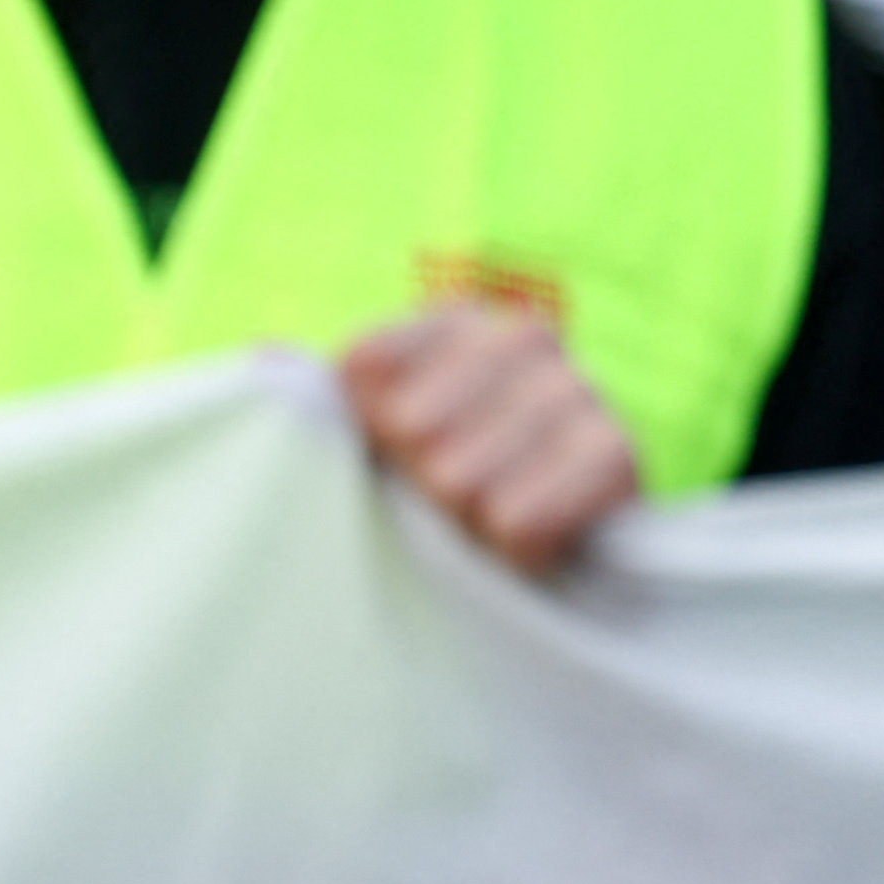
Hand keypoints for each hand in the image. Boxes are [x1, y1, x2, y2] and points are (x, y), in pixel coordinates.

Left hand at [338, 298, 640, 575]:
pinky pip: (520, 520)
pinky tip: (534, 539)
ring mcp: (581, 388)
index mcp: (455, 320)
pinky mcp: (620, 453)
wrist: (559, 563)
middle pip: (412, 430)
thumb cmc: (447, 497)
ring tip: (493, 521)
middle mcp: (524, 335)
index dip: (367, 434)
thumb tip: (263, 358)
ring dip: (467, 526)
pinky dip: (514, 551)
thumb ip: (322, 399)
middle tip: (452, 502)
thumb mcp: (375, 440)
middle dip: (420, 486)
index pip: (366, 365)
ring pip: (461, 483)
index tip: (396, 458)